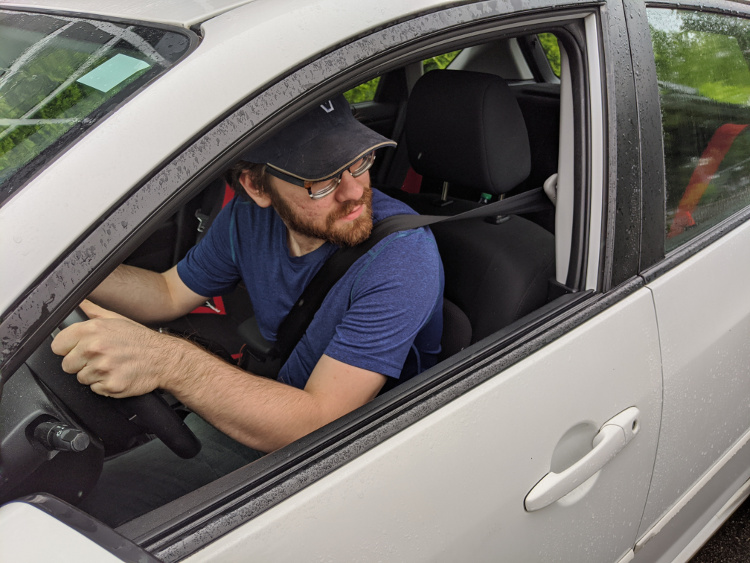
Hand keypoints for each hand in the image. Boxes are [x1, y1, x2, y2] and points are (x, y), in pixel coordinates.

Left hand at [51, 300, 182, 397]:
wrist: (164, 359)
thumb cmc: (140, 340)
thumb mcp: (117, 319)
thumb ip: (92, 311)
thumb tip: (79, 304)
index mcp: (93, 329)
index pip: (58, 345)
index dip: (69, 348)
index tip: (79, 349)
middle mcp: (95, 348)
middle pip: (67, 365)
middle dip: (81, 363)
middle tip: (101, 358)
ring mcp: (102, 368)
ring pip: (81, 378)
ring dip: (94, 375)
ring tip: (112, 366)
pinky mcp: (110, 385)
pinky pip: (95, 389)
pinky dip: (105, 385)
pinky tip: (117, 374)